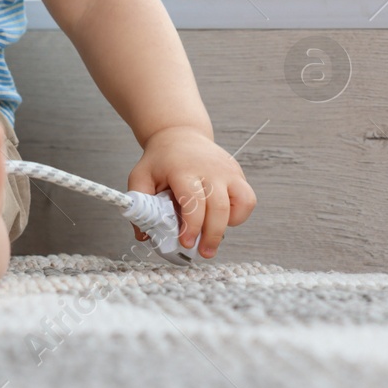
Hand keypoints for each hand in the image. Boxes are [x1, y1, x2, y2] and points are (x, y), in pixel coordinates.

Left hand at [127, 126, 255, 257]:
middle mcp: (210, 169)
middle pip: (219, 207)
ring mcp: (227, 170)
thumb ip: (140, 204)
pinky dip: (239, 214)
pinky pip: (248, 199)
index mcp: (183, 169)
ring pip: (242, 202)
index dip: (192, 225)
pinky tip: (222, 217)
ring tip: (213, 234)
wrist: (179, 134)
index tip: (186, 242)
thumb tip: (143, 235)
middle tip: (204, 253)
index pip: (193, 201)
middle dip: (212, 235)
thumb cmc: (160, 160)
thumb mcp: (141, 176)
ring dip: (229, 224)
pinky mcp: (238, 173)